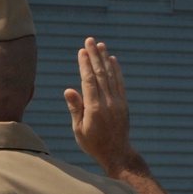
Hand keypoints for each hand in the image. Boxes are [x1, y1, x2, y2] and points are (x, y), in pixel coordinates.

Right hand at [63, 37, 136, 176]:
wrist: (116, 153)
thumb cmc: (93, 143)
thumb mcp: (79, 129)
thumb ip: (75, 108)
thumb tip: (68, 90)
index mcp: (94, 108)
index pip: (89, 81)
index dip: (85, 65)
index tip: (82, 51)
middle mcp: (108, 102)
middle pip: (101, 74)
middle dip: (95, 56)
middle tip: (91, 40)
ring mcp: (118, 102)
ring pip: (111, 76)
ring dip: (105, 59)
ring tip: (101, 45)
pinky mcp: (123, 103)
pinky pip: (120, 83)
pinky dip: (117, 70)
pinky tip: (113, 60)